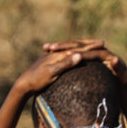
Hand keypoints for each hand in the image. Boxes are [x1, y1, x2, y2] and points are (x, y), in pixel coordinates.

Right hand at [8, 40, 126, 100]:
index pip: (76, 48)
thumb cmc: (37, 81)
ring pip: (71, 52)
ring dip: (84, 48)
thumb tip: (73, 62)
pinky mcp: (50, 69)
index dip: (87, 44)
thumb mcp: (51, 73)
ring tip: (97, 46)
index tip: (100, 44)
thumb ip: (62, 67)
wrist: (23, 85)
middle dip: (89, 44)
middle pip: (75, 47)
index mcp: (59, 56)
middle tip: (103, 42)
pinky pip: (63, 63)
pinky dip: (71, 59)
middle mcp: (57, 55)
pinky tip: (80, 57)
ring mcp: (54, 61)